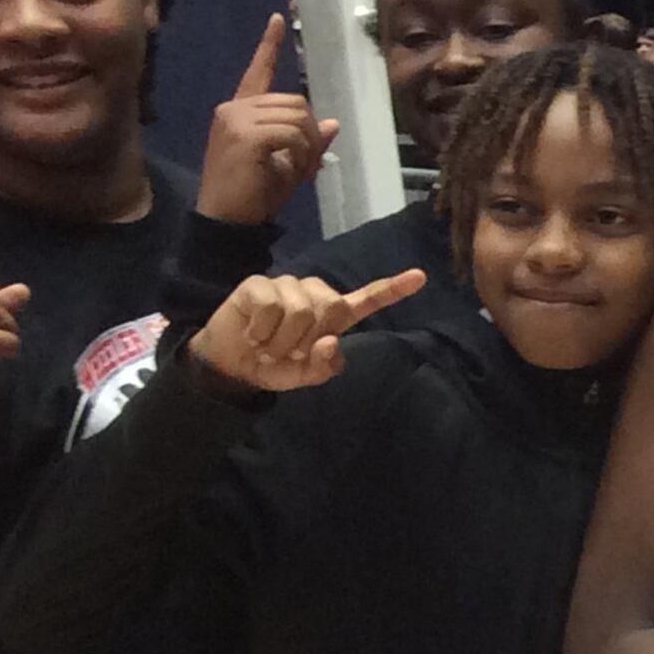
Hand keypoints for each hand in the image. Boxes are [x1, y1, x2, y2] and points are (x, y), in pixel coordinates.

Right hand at [188, 270, 426, 393]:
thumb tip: (330, 341)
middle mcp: (315, 294)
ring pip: (300, 310)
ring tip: (268, 344)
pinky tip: (253, 334)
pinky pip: (271, 306)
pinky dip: (262, 330)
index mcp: (334, 316)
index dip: (393, 289)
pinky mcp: (259, 283)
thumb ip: (324, 366)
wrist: (233, 365)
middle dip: (309, 339)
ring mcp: (287, 286)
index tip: (420, 277)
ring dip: (282, 340)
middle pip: (332, 307)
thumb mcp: (303, 376)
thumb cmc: (274, 366)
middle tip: (289, 351)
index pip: (368, 299)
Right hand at [195, 16, 333, 224]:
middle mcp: (234, 109)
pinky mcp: (245, 135)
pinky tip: (288, 172)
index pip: (257, 71)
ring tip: (293, 171)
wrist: (225, 221)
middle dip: (310, 134)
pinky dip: (301, 155)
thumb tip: (332, 123)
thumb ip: (307, 141)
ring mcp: (236, 119)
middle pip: (296, 102)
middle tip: (304, 165)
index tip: (278, 18)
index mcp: (239, 112)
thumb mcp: (287, 165)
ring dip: (307, 148)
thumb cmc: (252, 196)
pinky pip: (293, 134)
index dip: (269, 45)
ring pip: (298, 117)